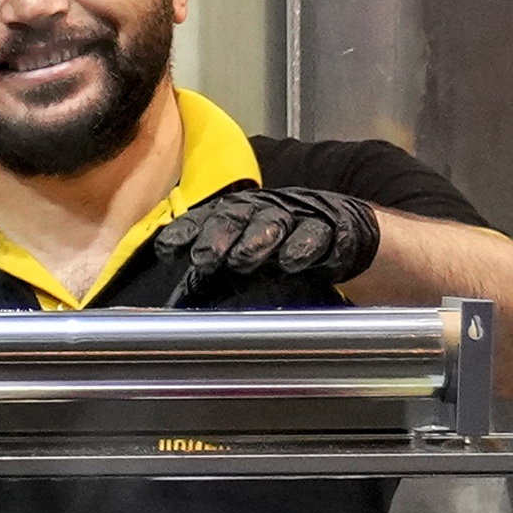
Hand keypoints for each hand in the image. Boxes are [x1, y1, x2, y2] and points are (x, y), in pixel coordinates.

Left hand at [164, 179, 382, 295]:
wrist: (345, 235)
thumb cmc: (284, 248)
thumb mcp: (248, 260)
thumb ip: (217, 275)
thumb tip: (179, 301)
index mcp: (239, 214)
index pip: (206, 217)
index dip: (186, 231)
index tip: (167, 249)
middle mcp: (264, 210)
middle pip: (236, 216)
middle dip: (217, 235)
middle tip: (204, 257)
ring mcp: (298, 216)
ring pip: (274, 222)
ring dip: (256, 240)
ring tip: (242, 261)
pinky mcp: (331, 228)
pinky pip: (317, 235)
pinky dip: (305, 248)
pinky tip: (293, 262)